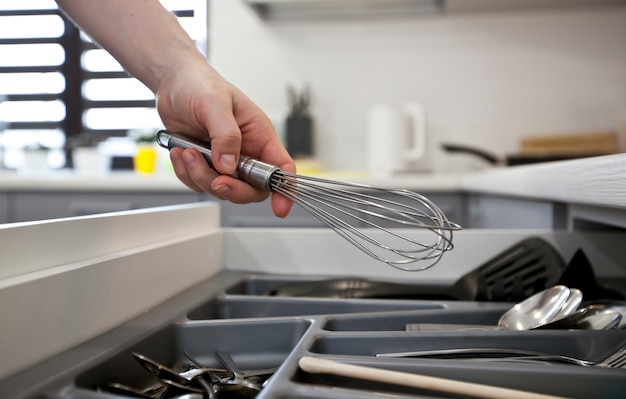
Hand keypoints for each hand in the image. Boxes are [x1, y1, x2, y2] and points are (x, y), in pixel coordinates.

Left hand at [156, 60, 294, 217]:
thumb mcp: (214, 103)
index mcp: (259, 135)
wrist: (173, 84)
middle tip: (215, 179)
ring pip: (223, 189)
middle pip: (252, 188)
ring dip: (202, 177)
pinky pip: (200, 184)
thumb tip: (229, 165)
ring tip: (188, 153)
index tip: (280, 208)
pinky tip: (181, 153)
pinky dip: (187, 174)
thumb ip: (225, 135)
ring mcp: (226, 161)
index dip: (284, 189)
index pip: (281, 167)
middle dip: (232, 188)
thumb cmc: (200, 85)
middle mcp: (246, 151)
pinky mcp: (206, 165)